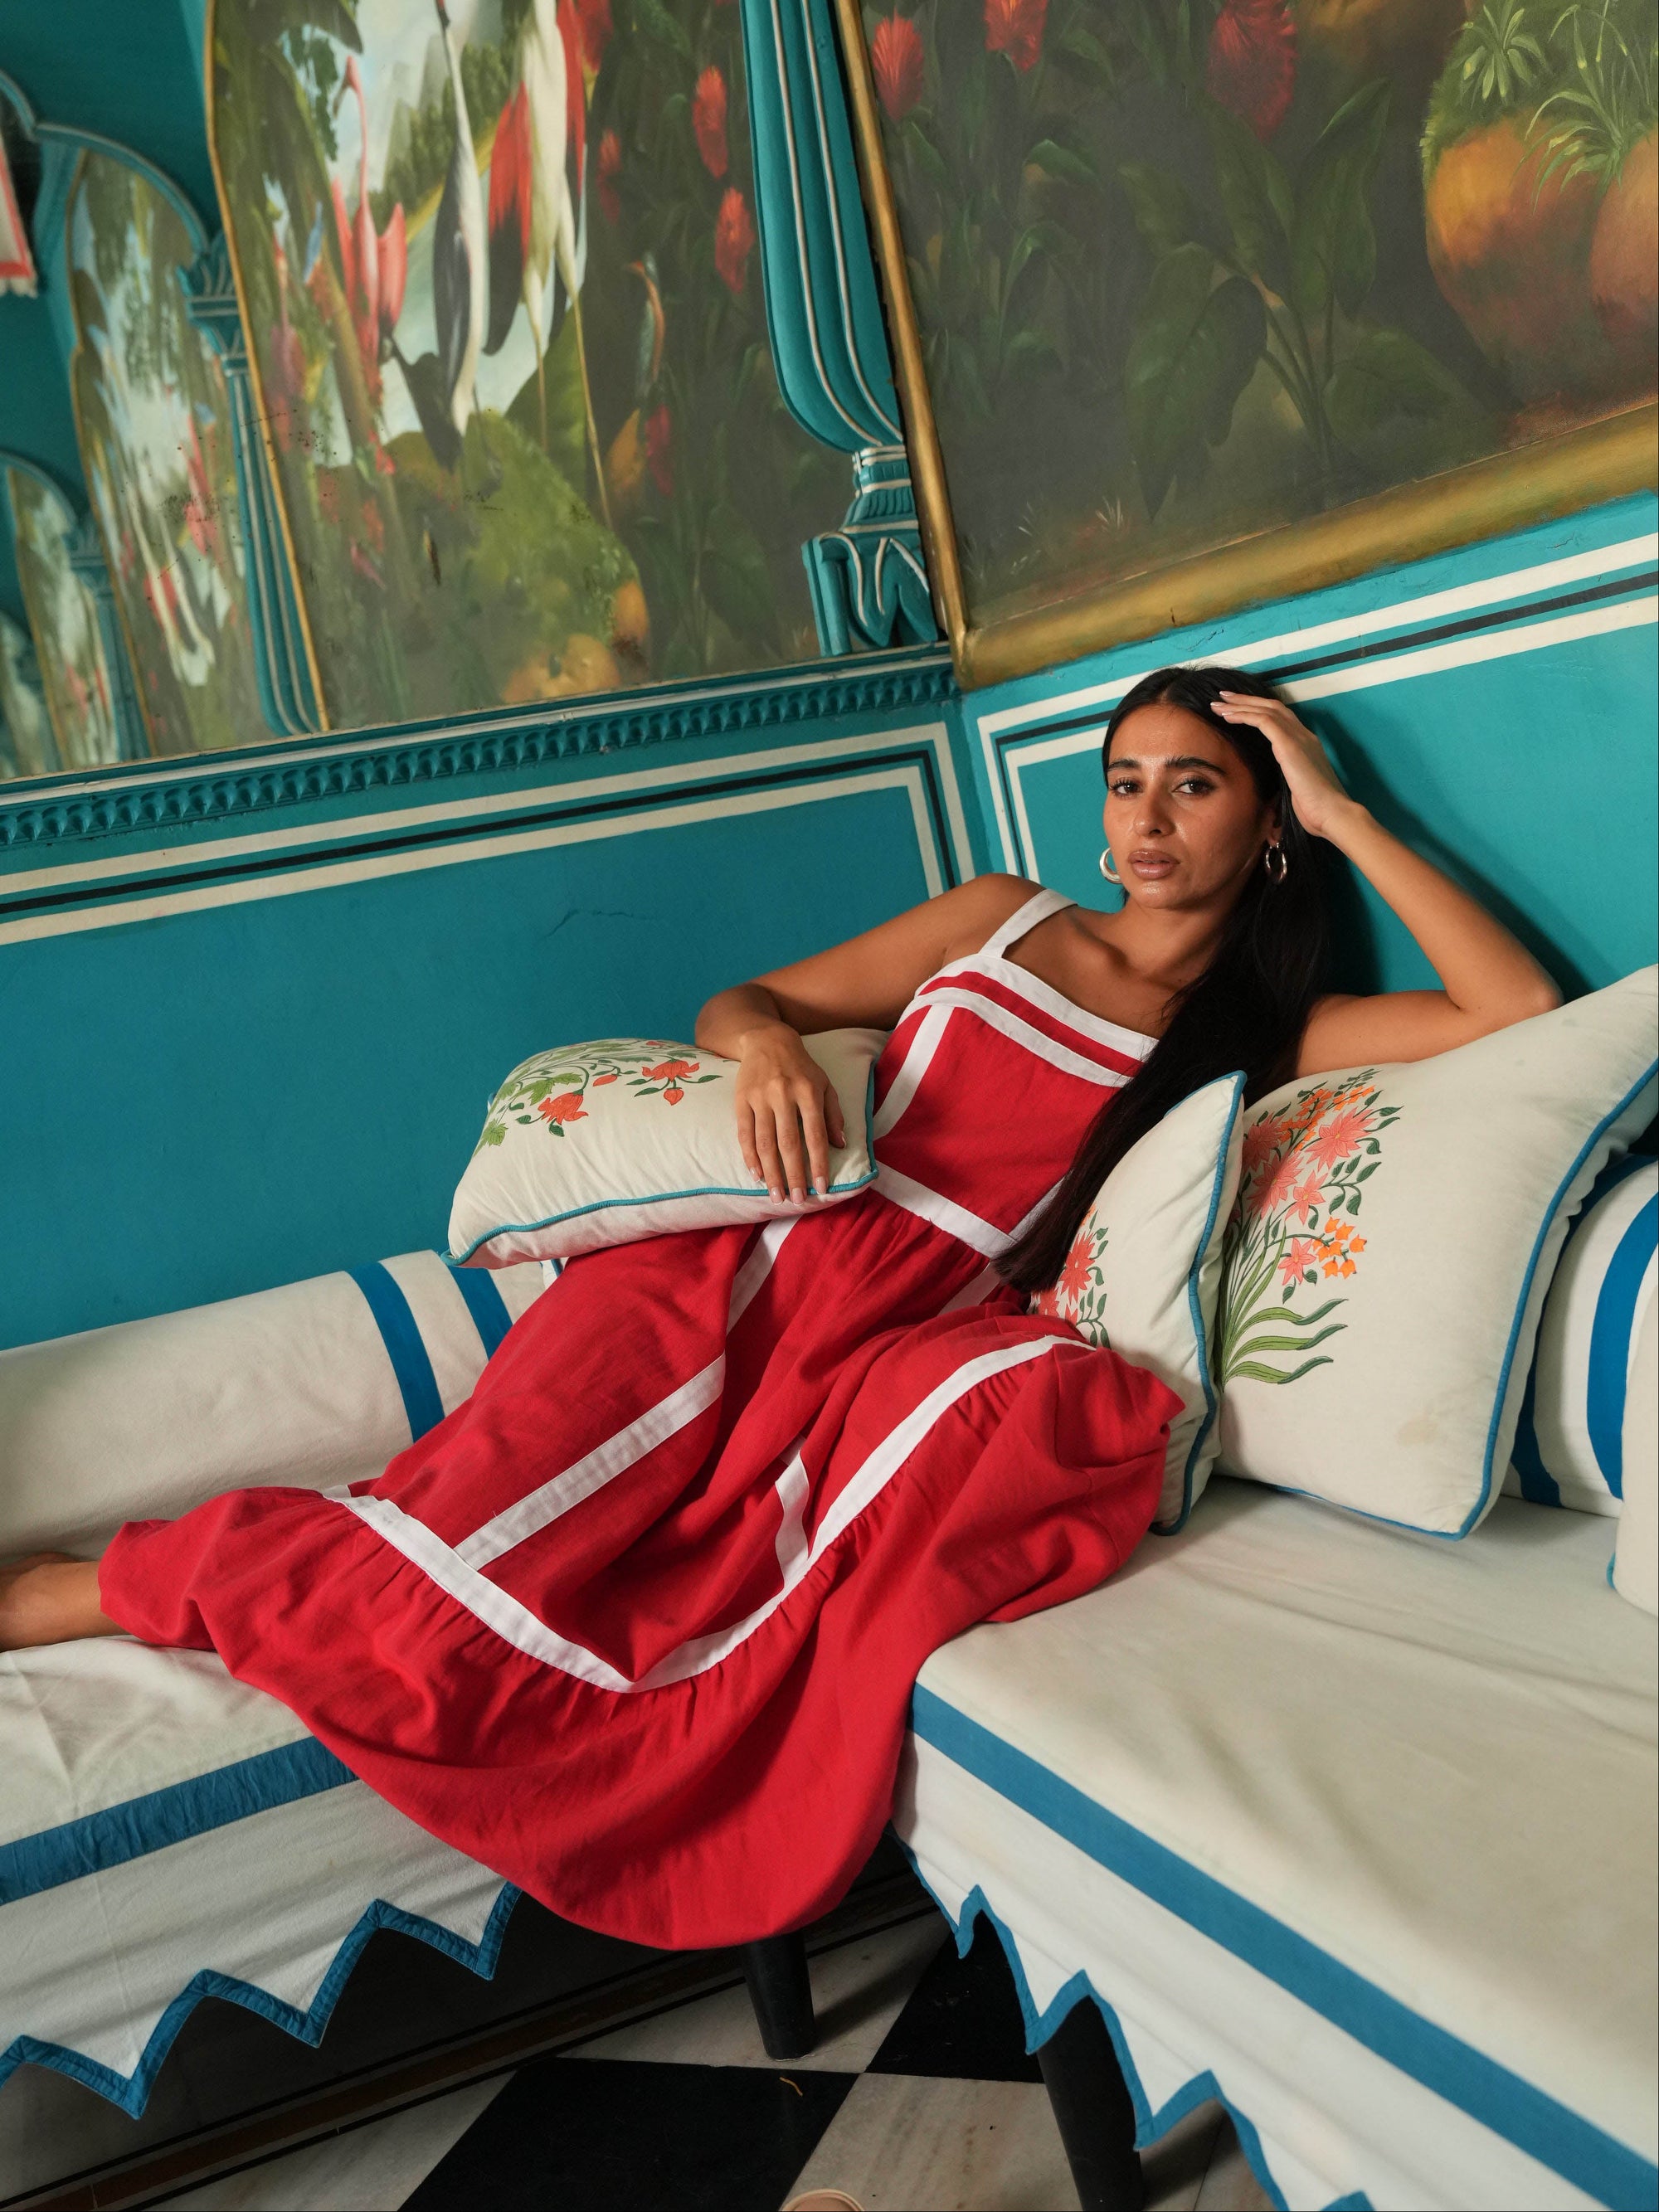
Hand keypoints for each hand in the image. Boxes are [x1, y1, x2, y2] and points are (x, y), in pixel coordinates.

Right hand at [734, 1023, 846, 1202]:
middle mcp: (783, 1094)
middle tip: (797, 1200)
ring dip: (771, 1172)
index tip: (821, 1188)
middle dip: (793, 1174)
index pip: (815, 1135)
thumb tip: (840, 1145)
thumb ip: (833, 1114)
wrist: (766, 1040)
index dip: (818, 1163)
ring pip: (764, 1142)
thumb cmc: (801, 1066)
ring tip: (776, 1195)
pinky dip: (750, 1156)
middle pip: (788, 1142)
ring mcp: (760, 1097)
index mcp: (808, 1091)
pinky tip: (756, 1175)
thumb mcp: (824, 1084)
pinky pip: (744, 1132)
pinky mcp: (741, 1099)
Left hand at [1214, 692, 1357, 841]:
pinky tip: (1228, 717)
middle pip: (1272, 707)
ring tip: (1218, 704)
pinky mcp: (1290, 745)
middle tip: (1223, 697)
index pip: (1280, 718)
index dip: (1258, 710)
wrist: (1332, 813)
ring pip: (1266, 710)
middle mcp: (1303, 735)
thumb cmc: (1315, 809)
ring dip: (1240, 705)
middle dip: (1245, 700)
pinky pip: (1263, 721)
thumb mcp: (1296, 788)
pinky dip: (1244, 716)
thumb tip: (1271, 784)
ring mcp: (1298, 737)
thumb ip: (1286, 777)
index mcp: (1306, 744)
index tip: (1236, 708)